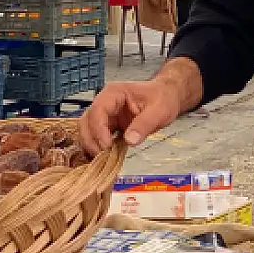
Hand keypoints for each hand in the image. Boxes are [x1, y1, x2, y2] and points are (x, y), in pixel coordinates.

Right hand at [78, 59, 203, 153]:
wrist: (167, 97)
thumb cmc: (163, 99)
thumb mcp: (158, 111)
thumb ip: (144, 125)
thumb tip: (130, 141)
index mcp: (114, 93)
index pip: (98, 110)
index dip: (98, 129)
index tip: (106, 146)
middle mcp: (105, 102)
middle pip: (87, 121)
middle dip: (91, 139)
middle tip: (102, 156)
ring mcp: (106, 114)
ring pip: (88, 130)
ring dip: (92, 144)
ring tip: (103, 158)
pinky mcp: (109, 125)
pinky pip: (97, 136)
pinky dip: (98, 147)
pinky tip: (105, 157)